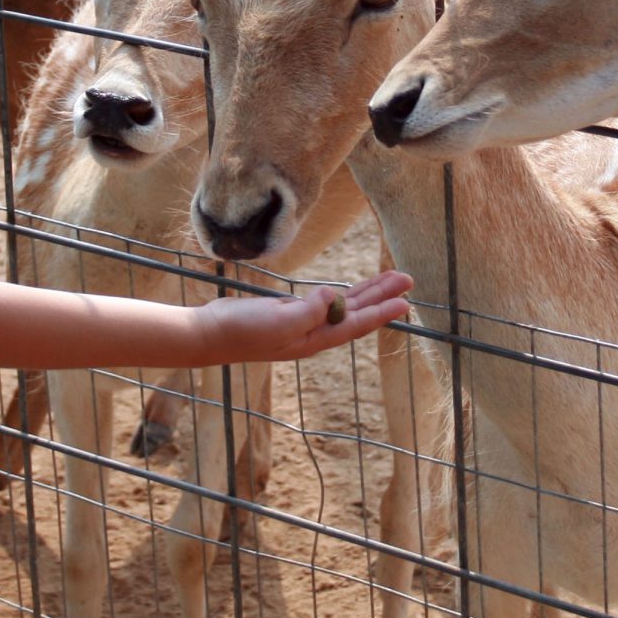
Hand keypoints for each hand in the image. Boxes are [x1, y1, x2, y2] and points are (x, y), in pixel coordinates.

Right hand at [199, 270, 412, 362]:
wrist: (211, 334)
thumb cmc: (243, 331)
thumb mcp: (280, 320)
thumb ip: (311, 309)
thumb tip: (334, 295)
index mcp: (314, 338)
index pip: (356, 323)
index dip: (382, 312)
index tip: (405, 302)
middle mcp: (313, 333)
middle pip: (356, 312)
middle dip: (382, 296)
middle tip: (407, 279)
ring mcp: (302, 323)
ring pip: (343, 305)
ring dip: (367, 292)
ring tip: (389, 278)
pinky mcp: (290, 313)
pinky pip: (325, 302)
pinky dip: (342, 294)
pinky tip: (351, 290)